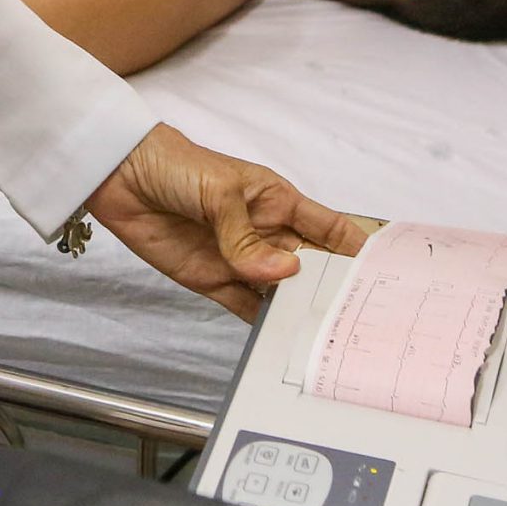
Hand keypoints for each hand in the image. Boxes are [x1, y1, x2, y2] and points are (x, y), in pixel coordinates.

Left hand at [84, 124, 365, 318]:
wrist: (120, 174)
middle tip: (355, 322)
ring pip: (282, 292)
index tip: (386, 277)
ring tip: (323, 339)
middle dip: (333, 291)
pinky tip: (280, 341)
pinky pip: (246, 308)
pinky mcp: (212, 280)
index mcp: (279, 203)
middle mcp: (267, 234)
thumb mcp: (219, 192)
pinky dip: (263, 325)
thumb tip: (283, 270)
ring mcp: (242, 260)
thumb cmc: (176, 164)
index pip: (332, 230)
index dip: (359, 252)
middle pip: (313, 268)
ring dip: (298, 312)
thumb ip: (246, 236)